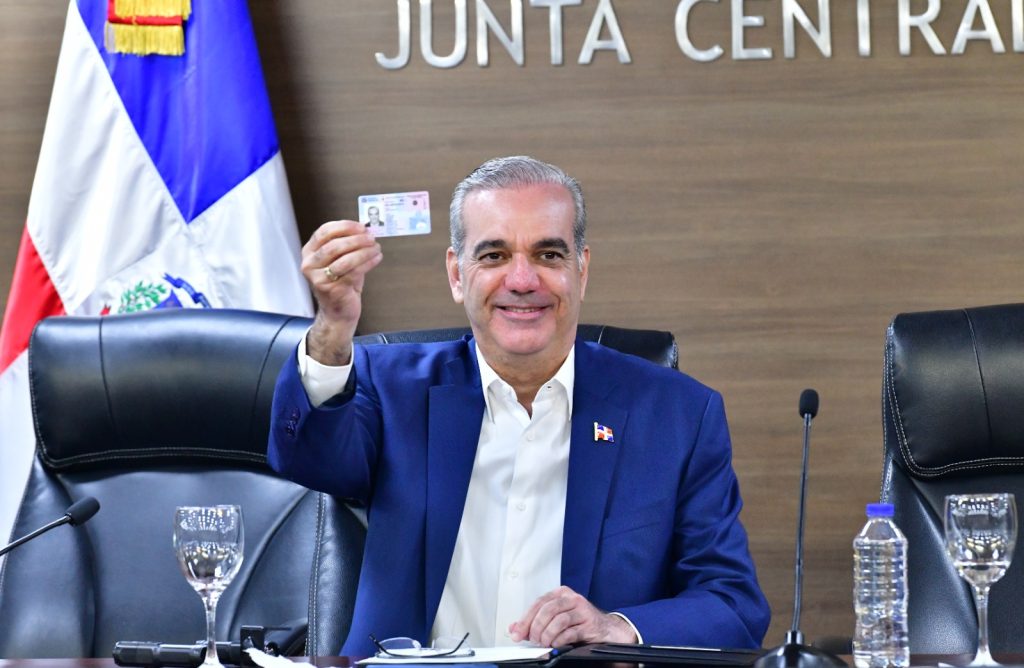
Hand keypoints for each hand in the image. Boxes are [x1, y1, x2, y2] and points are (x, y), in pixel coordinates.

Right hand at [301, 220, 381, 364]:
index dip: (344, 227)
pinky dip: (368, 262)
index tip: (361, 227)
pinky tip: (377, 258)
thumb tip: (366, 231)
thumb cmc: (340, 284)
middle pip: (334, 245)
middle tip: (371, 238)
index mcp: (309, 253)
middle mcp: (309, 264)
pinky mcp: (332, 289)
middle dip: (356, 239)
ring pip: (345, 259)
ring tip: (376, 248)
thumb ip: (347, 245)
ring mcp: (319, 278)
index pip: (324, 232)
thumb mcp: (339, 260)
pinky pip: (354, 272)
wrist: (338, 312)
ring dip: (364, 251)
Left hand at [508, 585, 637, 646]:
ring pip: (558, 620)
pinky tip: (556, 644)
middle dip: (536, 627)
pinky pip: (570, 631)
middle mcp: (572, 598)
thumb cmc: (580, 622)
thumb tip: (514, 628)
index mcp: (561, 594)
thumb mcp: (556, 618)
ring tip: (545, 642)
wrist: (607, 629)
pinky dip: (560, 640)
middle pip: (548, 609)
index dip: (525, 619)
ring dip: (547, 634)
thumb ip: (535, 622)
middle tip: (533, 639)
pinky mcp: (590, 623)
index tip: (517, 633)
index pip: (539, 602)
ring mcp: (582, 610)